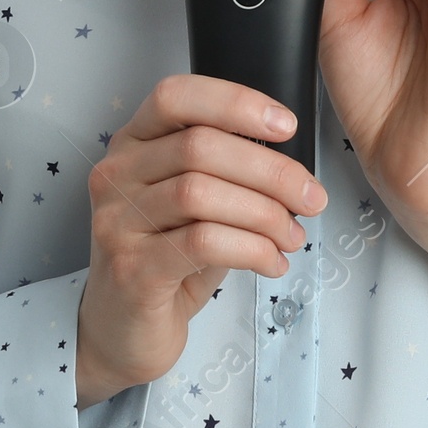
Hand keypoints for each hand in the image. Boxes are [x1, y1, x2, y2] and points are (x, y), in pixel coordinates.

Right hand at [75, 73, 328, 407]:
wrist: (123, 331)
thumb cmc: (169, 257)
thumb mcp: (195, 202)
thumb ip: (226, 170)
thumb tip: (292, 164)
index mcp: (133, 143)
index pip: (176, 96)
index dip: (235, 102)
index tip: (287, 126)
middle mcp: (116, 174)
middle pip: (199, 146)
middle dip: (270, 171)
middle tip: (311, 197)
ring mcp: (117, 222)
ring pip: (201, 194)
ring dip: (265, 213)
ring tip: (293, 235)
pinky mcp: (131, 269)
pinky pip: (202, 243)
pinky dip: (251, 249)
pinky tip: (272, 262)